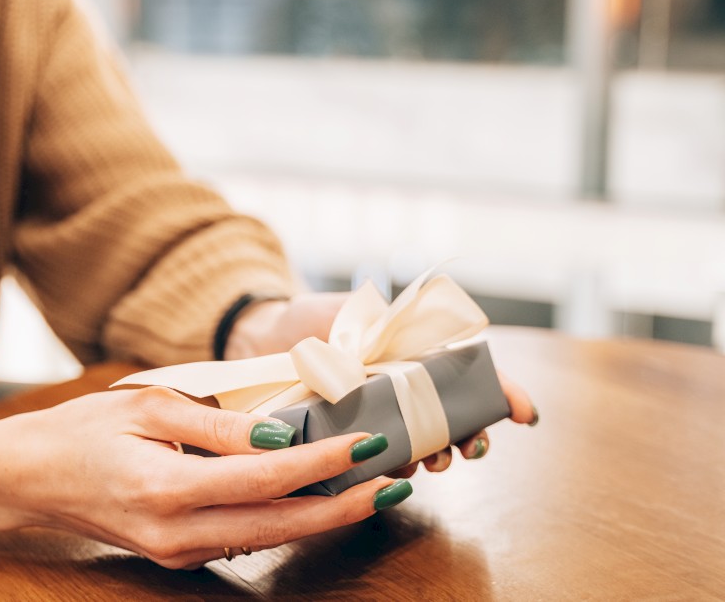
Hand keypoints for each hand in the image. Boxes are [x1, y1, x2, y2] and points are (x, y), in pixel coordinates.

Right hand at [0, 387, 412, 568]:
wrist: (28, 478)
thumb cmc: (81, 430)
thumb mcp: (145, 406)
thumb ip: (214, 424)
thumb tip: (278, 435)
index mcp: (165, 489)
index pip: (263, 479)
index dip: (320, 464)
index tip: (365, 444)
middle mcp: (175, 534)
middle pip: (277, 527)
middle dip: (341, 507)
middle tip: (395, 483)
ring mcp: (175, 552)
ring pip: (265, 541)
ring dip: (320, 519)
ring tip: (369, 493)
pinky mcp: (175, 555)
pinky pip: (241, 541)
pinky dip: (283, 522)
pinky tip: (311, 500)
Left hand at [224, 293, 538, 476]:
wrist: (264, 336)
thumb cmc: (314, 318)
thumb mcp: (358, 313)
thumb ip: (391, 329)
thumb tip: (425, 349)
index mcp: (418, 355)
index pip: (475, 376)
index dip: (505, 393)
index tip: (525, 414)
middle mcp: (405, 389)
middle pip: (457, 419)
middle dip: (472, 437)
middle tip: (469, 449)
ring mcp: (380, 415)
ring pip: (423, 445)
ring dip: (434, 458)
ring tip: (430, 464)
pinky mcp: (350, 437)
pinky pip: (380, 460)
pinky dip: (392, 470)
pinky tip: (391, 474)